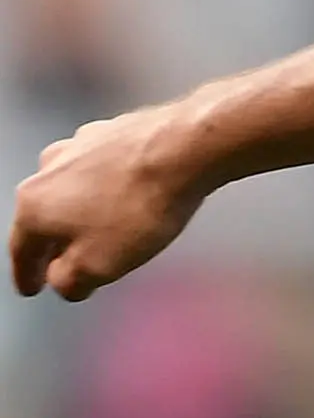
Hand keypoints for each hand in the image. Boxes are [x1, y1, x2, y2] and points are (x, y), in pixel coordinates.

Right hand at [9, 105, 211, 299]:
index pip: (21, 249)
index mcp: (34, 204)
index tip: (33, 288)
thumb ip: (69, 281)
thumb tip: (62, 280)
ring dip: (81, 210)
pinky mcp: (115, 129)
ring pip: (72, 188)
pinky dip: (108, 187)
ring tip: (98, 229)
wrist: (186, 147)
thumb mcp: (97, 266)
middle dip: (53, 241)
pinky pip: (104, 169)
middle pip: (44, 215)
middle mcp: (49, 168)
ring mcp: (81, 143)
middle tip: (63, 261)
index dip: (28, 274)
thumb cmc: (137, 208)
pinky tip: (125, 196)